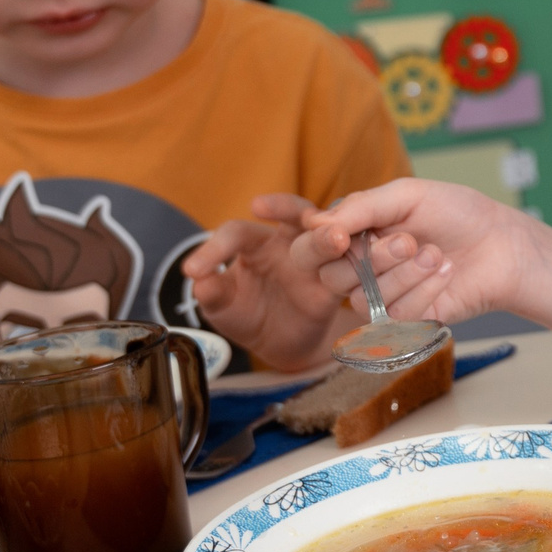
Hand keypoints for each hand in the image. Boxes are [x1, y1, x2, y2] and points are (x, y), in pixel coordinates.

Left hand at [183, 195, 346, 368]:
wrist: (279, 345)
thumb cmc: (247, 316)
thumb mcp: (223, 308)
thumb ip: (213, 293)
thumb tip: (200, 281)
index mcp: (253, 244)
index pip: (235, 232)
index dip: (214, 248)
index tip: (193, 271)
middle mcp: (286, 242)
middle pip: (290, 211)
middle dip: (282, 206)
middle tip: (262, 207)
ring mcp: (314, 260)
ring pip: (325, 236)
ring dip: (328, 236)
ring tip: (335, 240)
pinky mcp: (335, 282)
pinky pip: (350, 270)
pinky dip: (355, 265)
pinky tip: (357, 269)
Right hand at [292, 179, 538, 325]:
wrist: (501, 244)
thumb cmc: (457, 213)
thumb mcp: (408, 196)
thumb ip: (362, 207)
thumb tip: (316, 222)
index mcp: (353, 235)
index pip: (309, 248)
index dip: (317, 244)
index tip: (339, 235)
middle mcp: (360, 269)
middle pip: (332, 277)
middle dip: (373, 258)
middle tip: (409, 241)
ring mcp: (382, 297)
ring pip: (363, 299)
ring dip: (404, 274)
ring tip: (436, 255)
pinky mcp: (407, 321)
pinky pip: (395, 316)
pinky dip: (423, 291)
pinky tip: (445, 273)